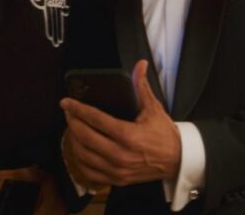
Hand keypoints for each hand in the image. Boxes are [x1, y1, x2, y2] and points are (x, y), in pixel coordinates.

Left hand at [61, 60, 181, 187]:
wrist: (178, 160)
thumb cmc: (164, 134)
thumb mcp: (154, 108)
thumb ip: (142, 86)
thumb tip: (140, 64)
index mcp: (128, 135)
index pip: (95, 119)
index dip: (77, 109)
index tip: (66, 102)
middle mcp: (119, 154)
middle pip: (85, 137)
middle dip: (72, 122)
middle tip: (68, 113)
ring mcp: (117, 170)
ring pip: (83, 155)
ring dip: (73, 140)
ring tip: (73, 128)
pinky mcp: (117, 180)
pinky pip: (90, 172)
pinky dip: (80, 161)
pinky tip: (79, 149)